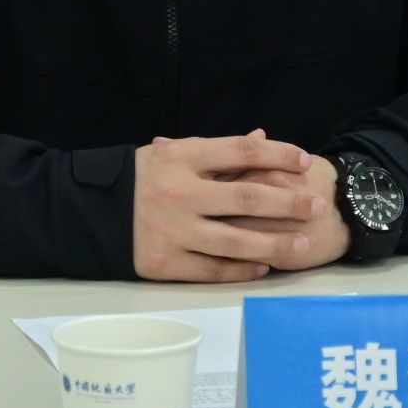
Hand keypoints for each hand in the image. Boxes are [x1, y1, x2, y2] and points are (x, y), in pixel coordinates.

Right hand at [132, 130, 324, 282]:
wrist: (91, 212)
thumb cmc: (142, 179)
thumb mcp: (173, 154)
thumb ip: (217, 152)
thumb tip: (263, 138)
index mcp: (181, 158)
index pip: (239, 151)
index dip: (276, 154)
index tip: (304, 161)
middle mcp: (178, 193)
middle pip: (245, 196)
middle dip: (287, 202)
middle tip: (317, 205)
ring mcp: (172, 230)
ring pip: (234, 240)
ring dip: (274, 243)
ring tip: (303, 244)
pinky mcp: (164, 263)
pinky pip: (212, 269)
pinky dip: (241, 268)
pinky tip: (264, 267)